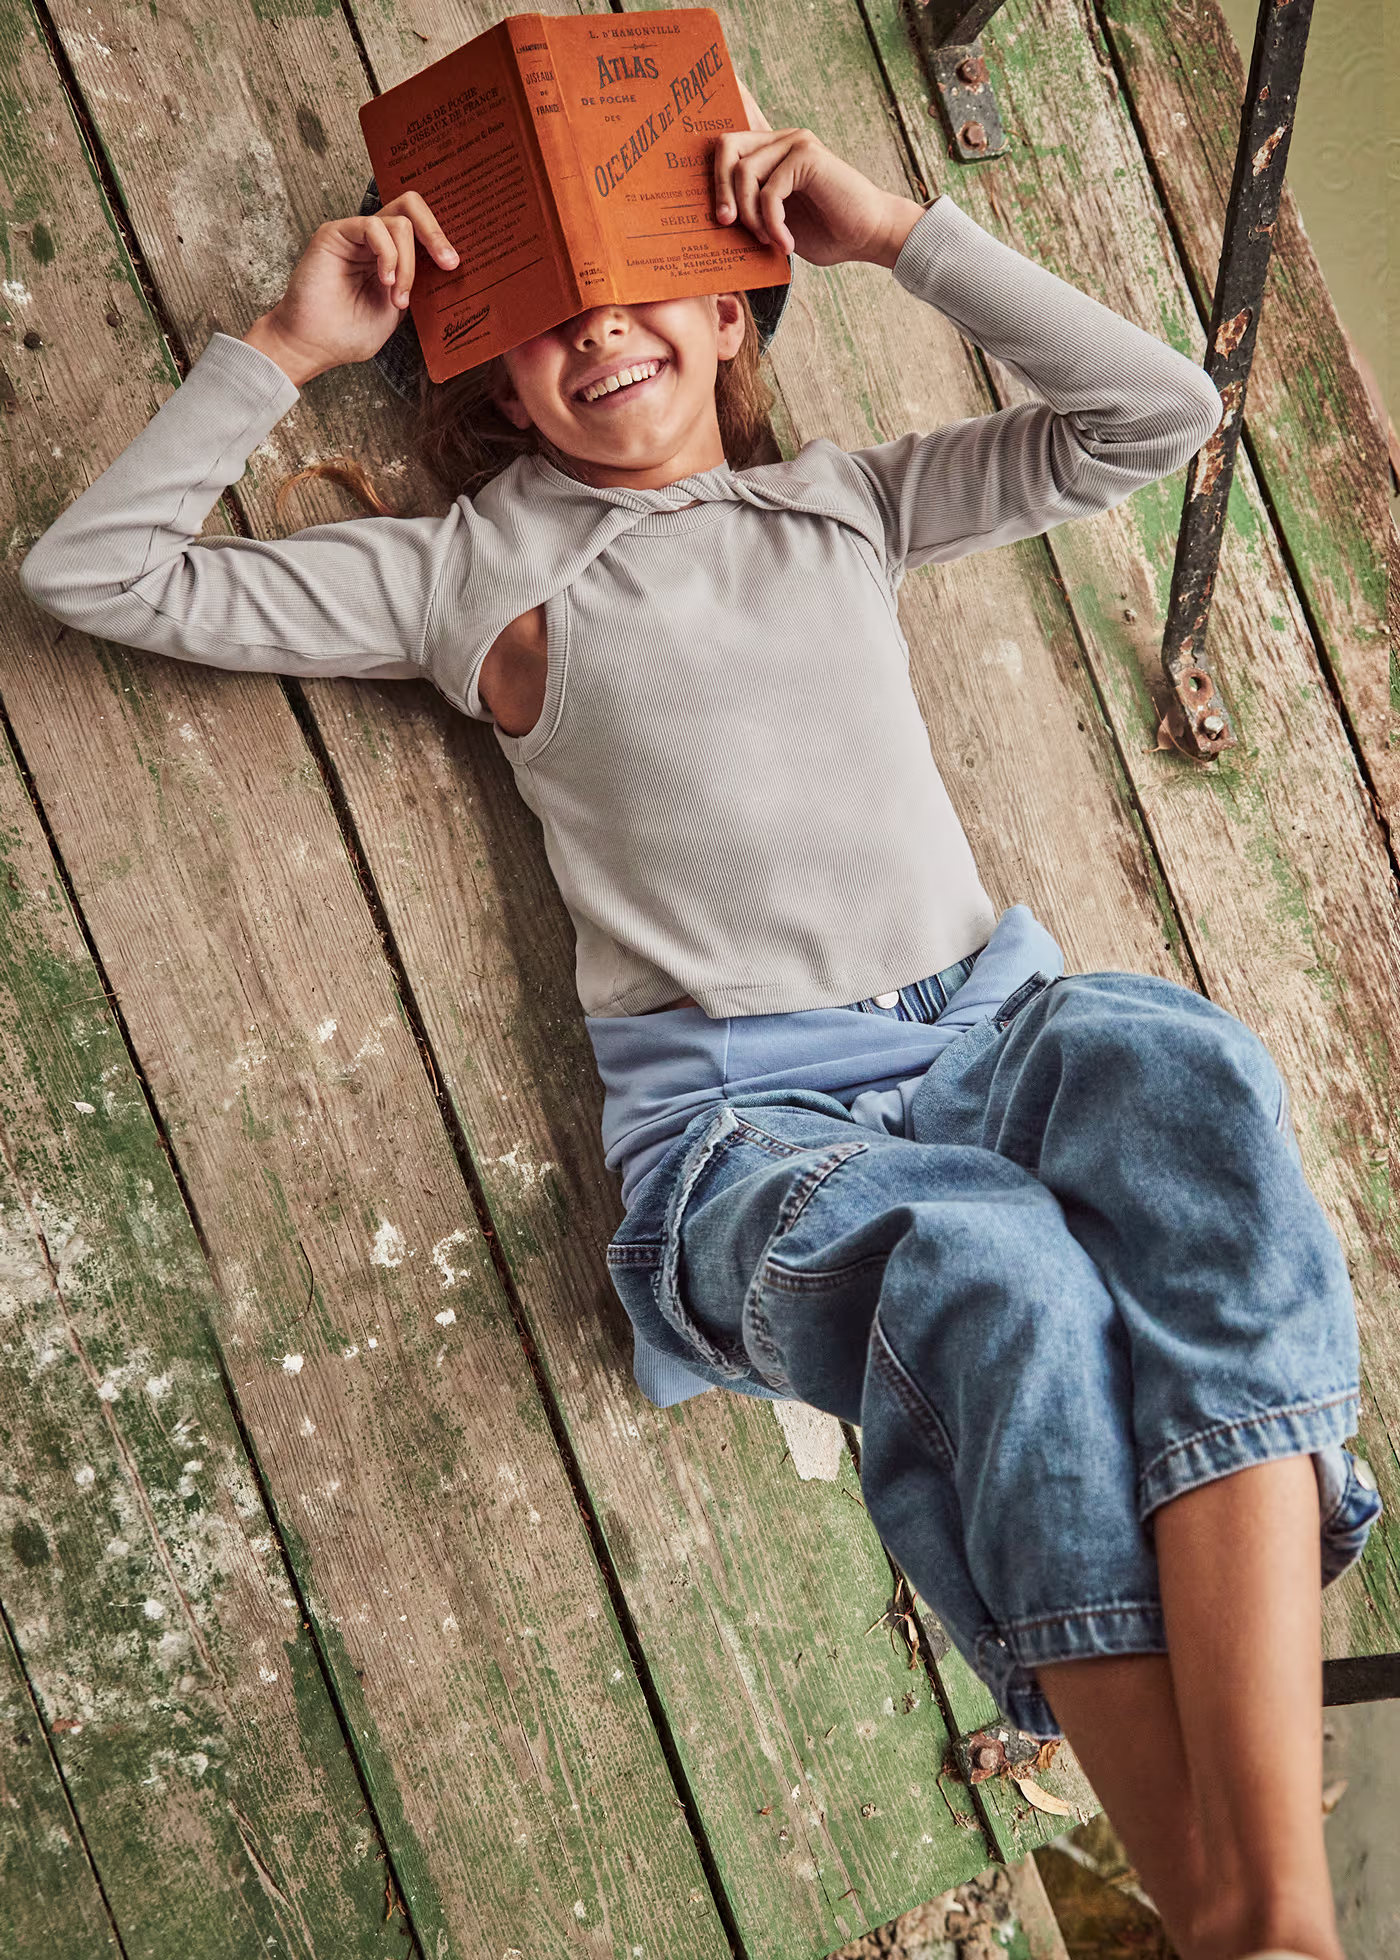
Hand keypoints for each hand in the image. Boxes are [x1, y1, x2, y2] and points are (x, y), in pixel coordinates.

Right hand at [244, 192, 459, 383]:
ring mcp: (356, 235)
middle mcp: (374, 240)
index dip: (440, 240)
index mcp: (390, 256)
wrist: (314, 345)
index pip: (419, 229)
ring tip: (397, 296)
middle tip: (448, 262)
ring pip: (399, 222)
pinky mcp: (337, 232)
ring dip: (407, 264)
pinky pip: (374, 227)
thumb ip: (416, 284)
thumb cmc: (349, 334)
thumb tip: (446, 265)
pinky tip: (385, 281)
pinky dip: (388, 255)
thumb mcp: (396, 310)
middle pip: (412, 207)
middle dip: (436, 233)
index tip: (454, 267)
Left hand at [713, 110, 924, 269]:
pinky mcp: (807, 156)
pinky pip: (769, 191)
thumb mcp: (777, 224)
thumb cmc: (828, 233)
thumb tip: (716, 220)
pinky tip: (786, 244)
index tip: (718, 218)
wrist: (870, 235)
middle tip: (727, 225)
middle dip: (720, 190)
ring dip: (750, 216)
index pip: (728, 148)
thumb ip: (752, 212)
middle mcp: (782, 141)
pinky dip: (772, 224)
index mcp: (772, 154)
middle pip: (727, 147)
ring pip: (744, 172)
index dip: (713, 177)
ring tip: (768, 241)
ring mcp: (795, 143)